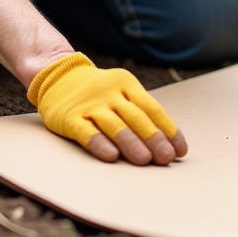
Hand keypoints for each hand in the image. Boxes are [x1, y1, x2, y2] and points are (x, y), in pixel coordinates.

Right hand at [27, 53, 187, 164]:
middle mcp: (110, 93)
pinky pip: (86, 131)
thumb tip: (166, 142)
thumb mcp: (121, 91)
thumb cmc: (98, 92)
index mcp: (127, 85)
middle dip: (153, 139)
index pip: (153, 109)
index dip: (168, 130)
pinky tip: (111, 156)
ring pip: (114, 125)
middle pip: (136, 117)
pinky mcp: (69, 117)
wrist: (57, 76)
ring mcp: (90, 105)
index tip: (180, 150)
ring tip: (144, 160)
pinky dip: (99, 143)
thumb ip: (139, 111)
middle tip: (166, 158)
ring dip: (130, 143)